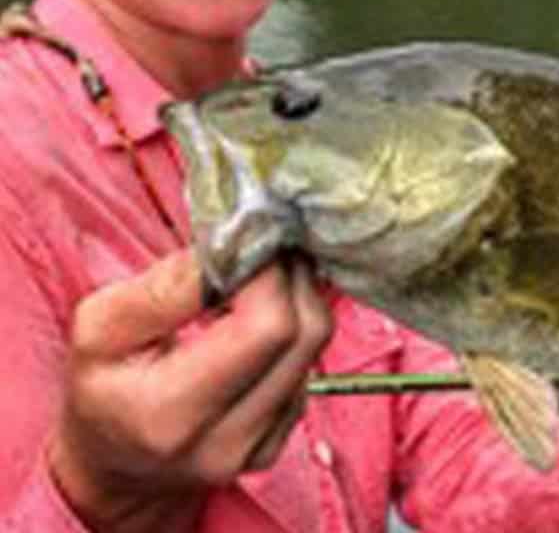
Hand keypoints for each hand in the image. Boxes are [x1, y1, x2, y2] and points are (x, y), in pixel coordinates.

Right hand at [47, 248, 332, 532]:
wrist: (109, 468)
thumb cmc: (101, 387)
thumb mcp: (98, 328)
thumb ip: (164, 287)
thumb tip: (231, 246)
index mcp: (172, 414)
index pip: (267, 326)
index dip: (270, 270)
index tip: (249, 236)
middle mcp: (226, 442)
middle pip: (305, 332)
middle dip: (291, 275)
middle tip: (264, 245)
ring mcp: (257, 449)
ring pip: (315, 345)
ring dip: (297, 297)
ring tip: (260, 276)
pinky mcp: (277, 445)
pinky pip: (308, 366)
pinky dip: (295, 329)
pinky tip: (261, 316)